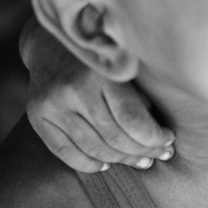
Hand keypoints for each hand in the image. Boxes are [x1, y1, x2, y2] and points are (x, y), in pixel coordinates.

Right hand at [24, 21, 174, 171]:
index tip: (169, 139)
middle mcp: (74, 89)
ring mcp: (52, 105)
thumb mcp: (125, 65)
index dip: (154, 137)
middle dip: (143, 151)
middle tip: (161, 154)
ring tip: (142, 161)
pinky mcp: (37, 116)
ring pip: (93, 148)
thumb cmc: (102, 56)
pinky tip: (108, 164)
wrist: (52, 42)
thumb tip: (162, 133)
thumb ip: (141, 94)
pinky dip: (90, 164)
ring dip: (122, 160)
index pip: (131, 120)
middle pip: (114, 137)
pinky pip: (65, 152)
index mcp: (102, 73)